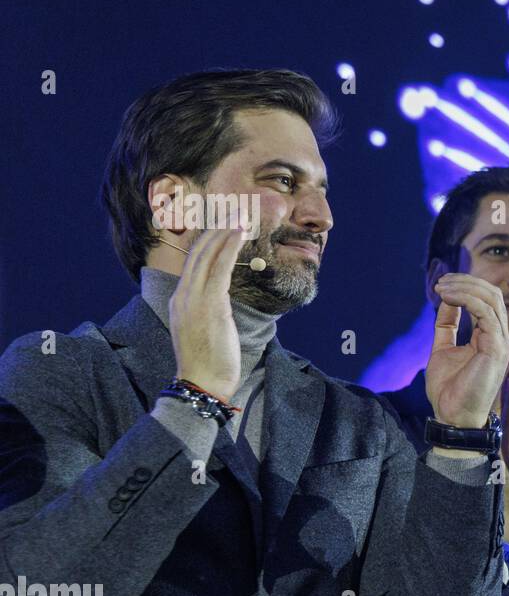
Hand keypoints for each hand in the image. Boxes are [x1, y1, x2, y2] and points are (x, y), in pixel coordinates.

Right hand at [169, 227, 243, 399]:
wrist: (202, 384)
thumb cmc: (209, 363)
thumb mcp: (205, 332)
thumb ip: (210, 312)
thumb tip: (222, 303)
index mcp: (180, 301)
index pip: (192, 262)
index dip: (207, 240)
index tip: (222, 224)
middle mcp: (182, 296)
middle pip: (197, 253)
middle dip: (216, 229)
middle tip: (234, 210)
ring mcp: (193, 300)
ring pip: (207, 255)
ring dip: (225, 231)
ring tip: (240, 214)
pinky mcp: (209, 306)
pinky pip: (219, 268)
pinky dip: (229, 246)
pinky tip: (239, 231)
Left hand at [425, 274, 508, 427]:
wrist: (451, 416)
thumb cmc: (449, 390)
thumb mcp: (443, 349)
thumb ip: (447, 326)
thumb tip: (445, 302)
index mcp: (491, 338)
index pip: (488, 301)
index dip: (466, 287)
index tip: (442, 285)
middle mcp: (500, 338)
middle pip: (493, 295)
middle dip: (467, 282)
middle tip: (442, 281)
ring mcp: (501, 342)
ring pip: (492, 299)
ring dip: (465, 287)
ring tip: (442, 287)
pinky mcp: (496, 348)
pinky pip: (486, 312)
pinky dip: (466, 299)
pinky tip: (448, 297)